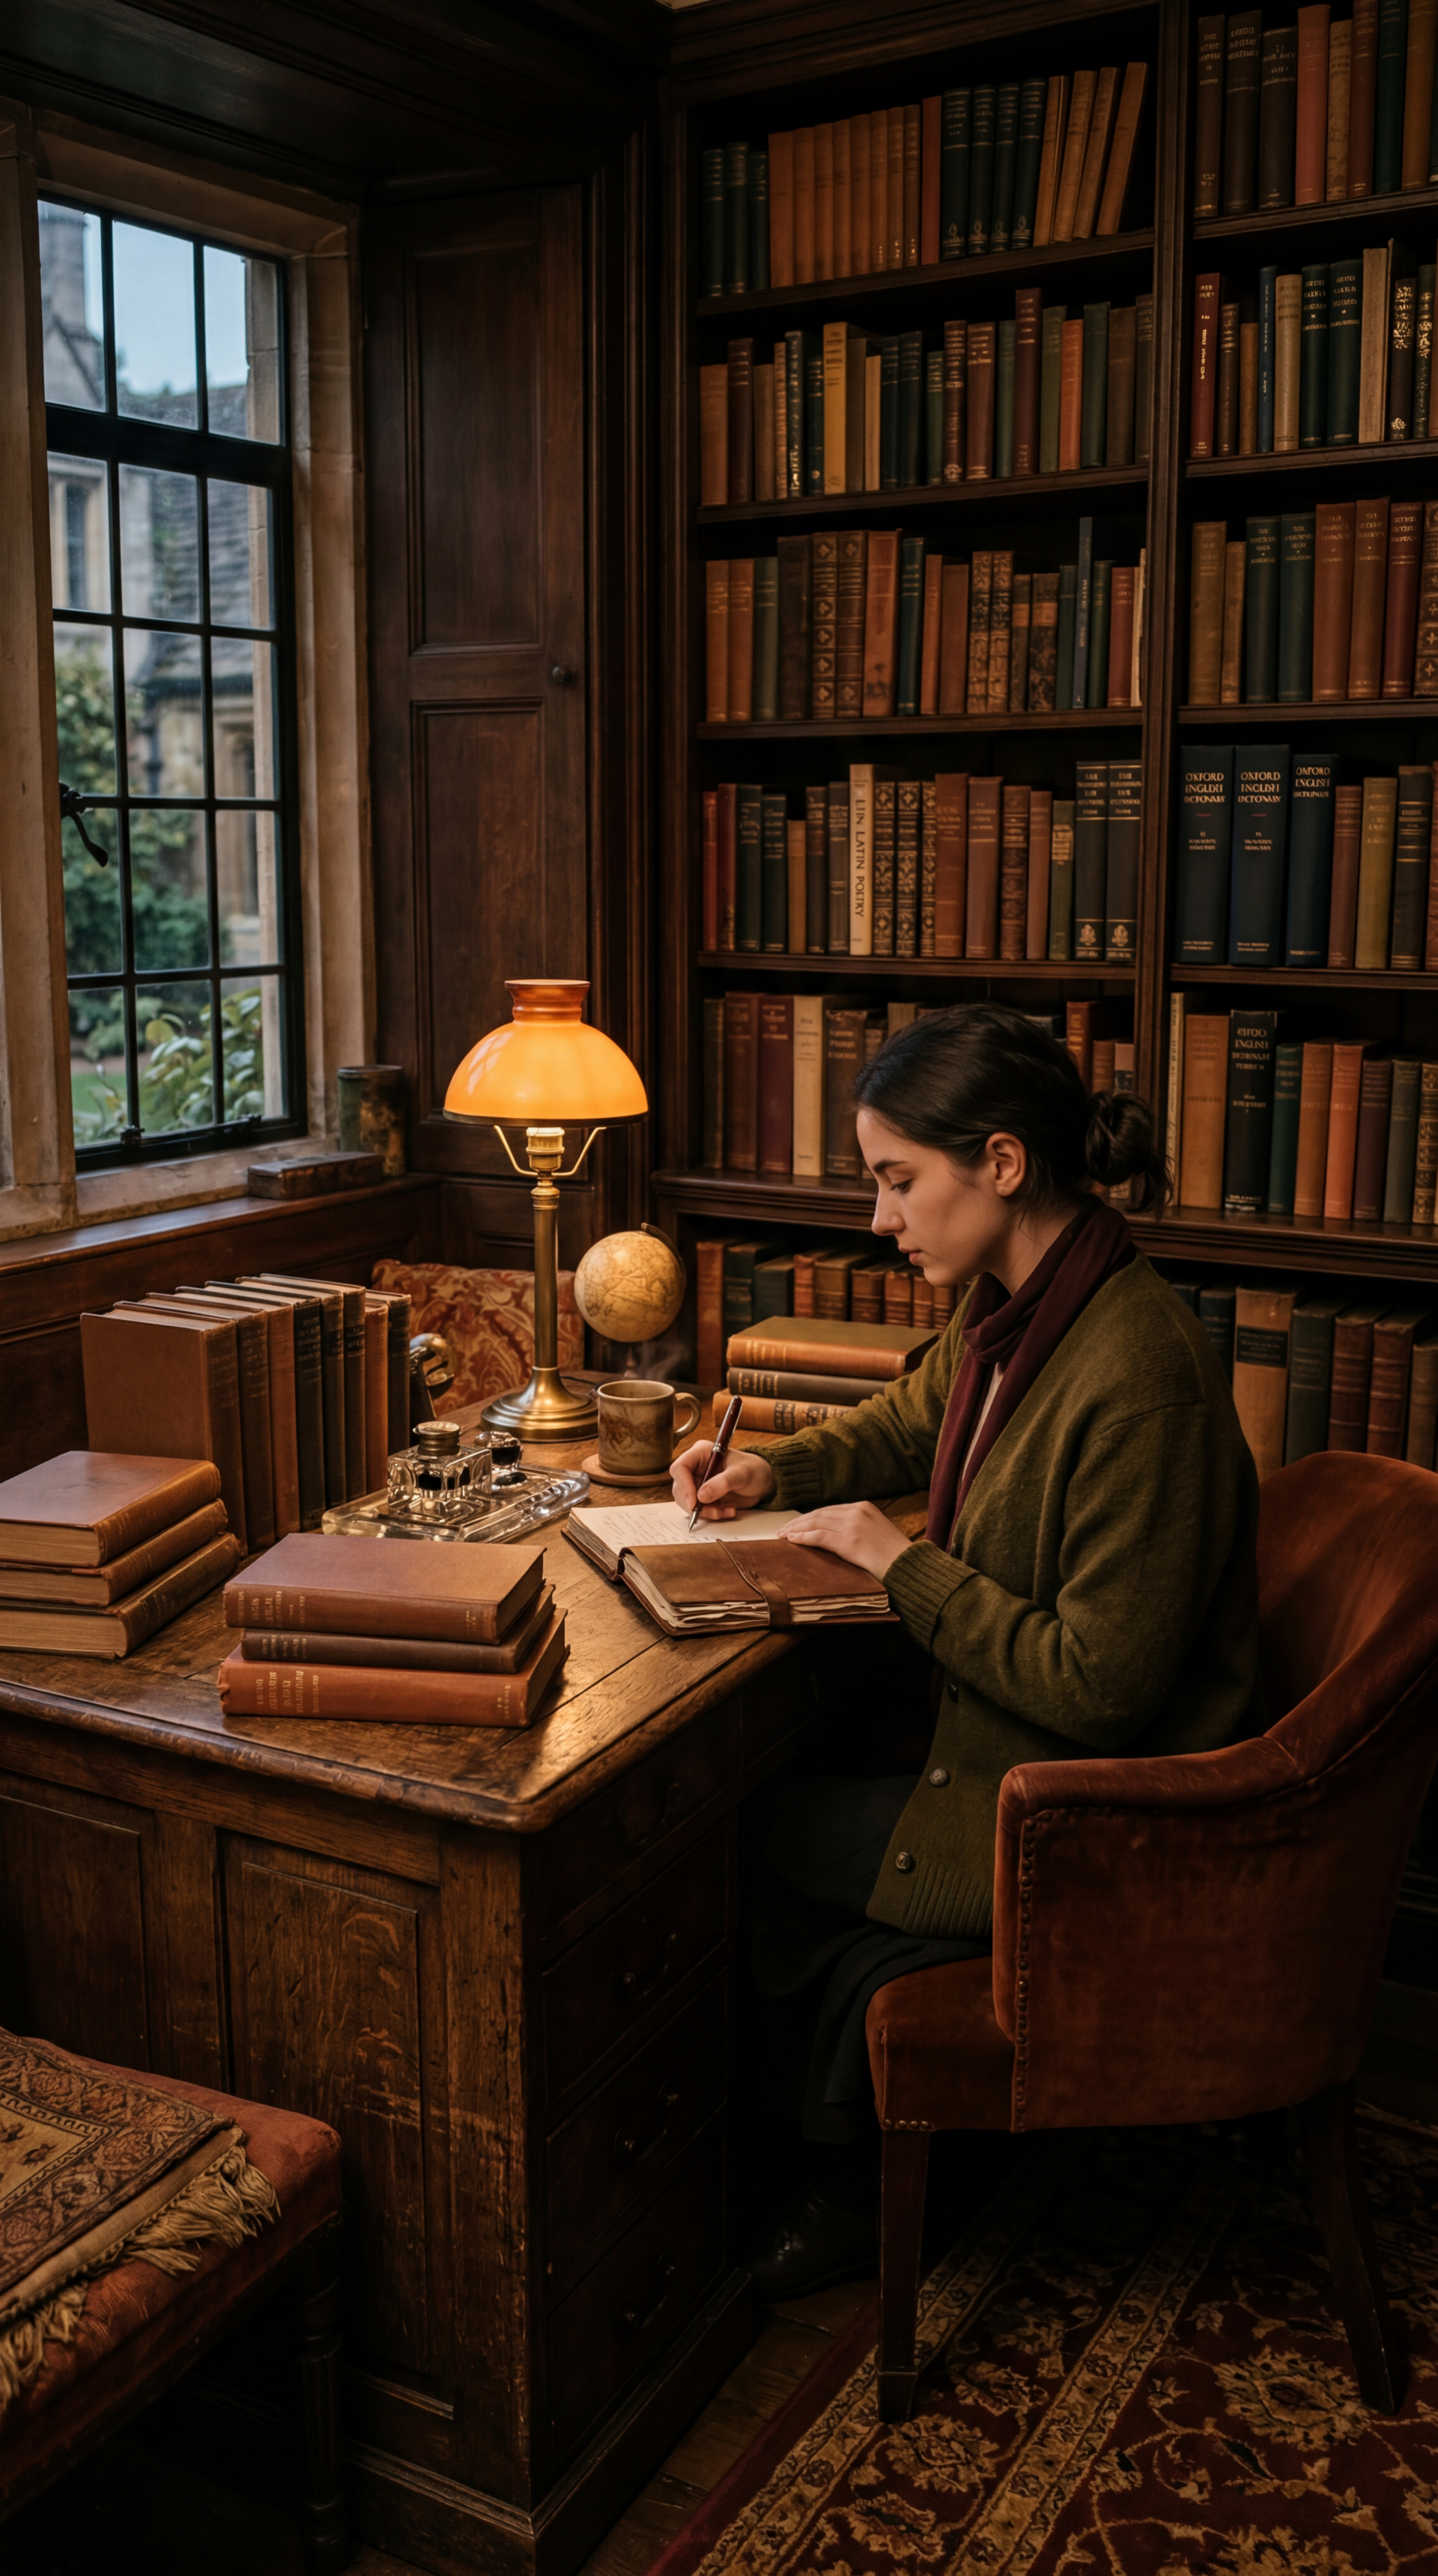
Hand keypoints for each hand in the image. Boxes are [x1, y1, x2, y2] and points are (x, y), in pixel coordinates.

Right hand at [671, 1438, 775, 1520]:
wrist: (763, 1482)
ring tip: (725, 1511)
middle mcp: (696, 1468)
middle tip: (713, 1512)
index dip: (683, 1486)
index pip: (680, 1468)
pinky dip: (712, 1514)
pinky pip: (699, 1509)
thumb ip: (722, 1483)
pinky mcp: (704, 1496)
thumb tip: (700, 1496)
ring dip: (705, 1511)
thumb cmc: (754, 1470)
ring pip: (688, 1502)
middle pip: (680, 1488)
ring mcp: (699, 1483)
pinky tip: (729, 1510)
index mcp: (701, 1453)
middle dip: (694, 1504)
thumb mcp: (741, 1474)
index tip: (694, 1503)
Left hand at [782, 1501, 911, 1581]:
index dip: (809, 1517)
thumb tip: (834, 1535)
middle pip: (820, 1514)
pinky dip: (803, 1538)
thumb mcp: (876, 1533)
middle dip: (799, 1522)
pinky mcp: (850, 1541)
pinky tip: (793, 1541)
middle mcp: (858, 1511)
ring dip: (796, 1530)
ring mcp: (854, 1525)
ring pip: (816, 1523)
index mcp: (865, 1507)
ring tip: (783, 1536)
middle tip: (782, 1530)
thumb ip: (858, 1528)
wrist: (909, 1566)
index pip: (829, 1510)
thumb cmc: (894, 1556)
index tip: (796, 1524)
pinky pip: (819, 1536)